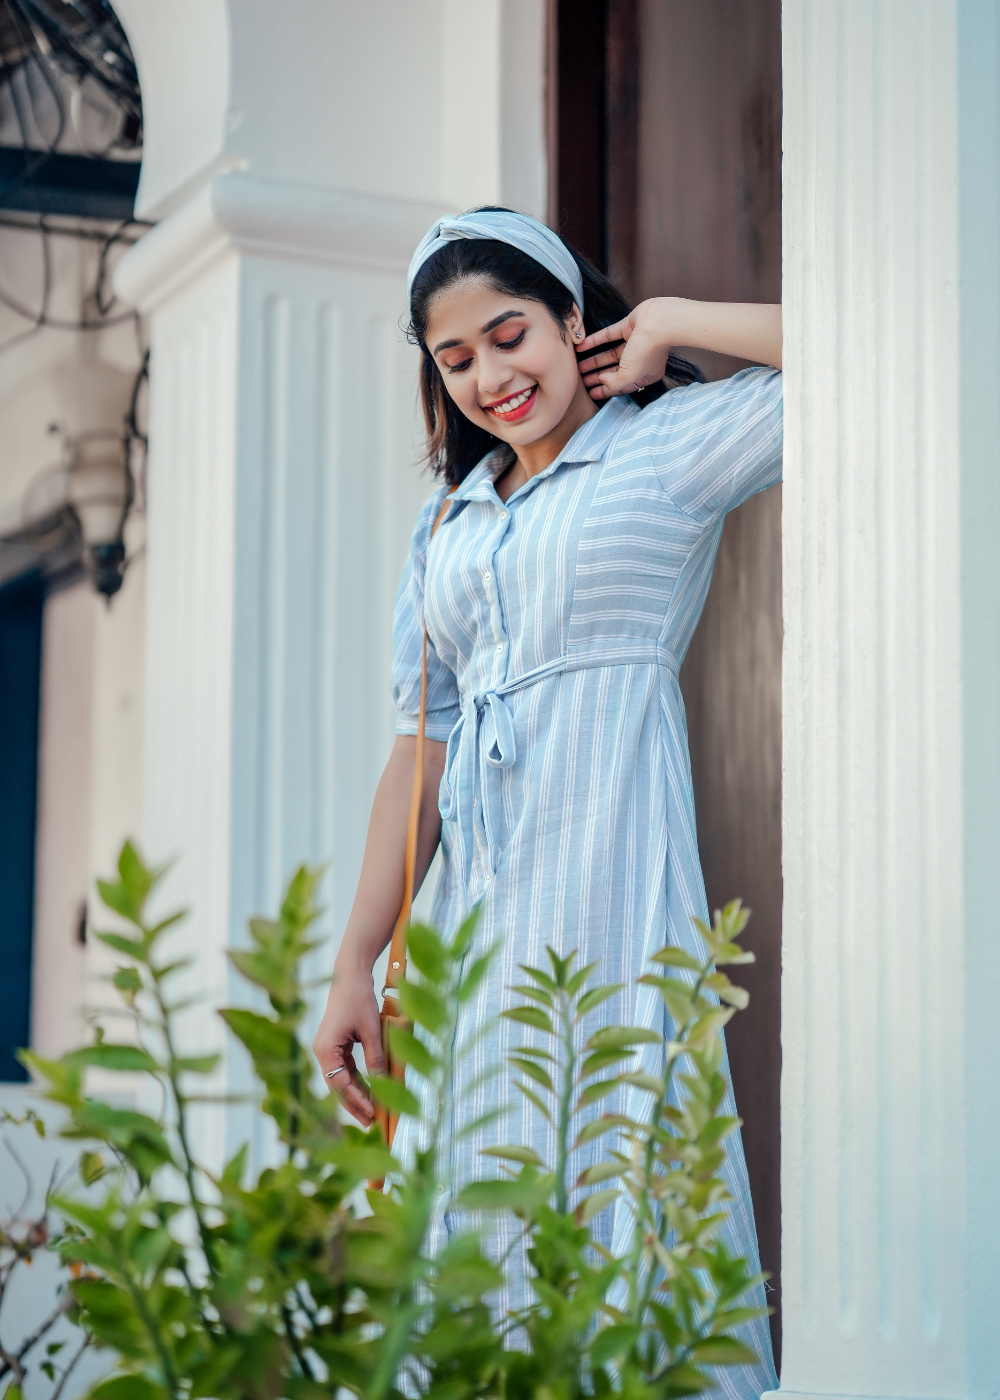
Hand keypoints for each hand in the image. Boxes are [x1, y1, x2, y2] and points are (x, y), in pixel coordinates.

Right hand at [312, 965, 382, 1125]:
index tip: (373, 1113)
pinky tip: (368, 1092)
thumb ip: (375, 1058)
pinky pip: (344, 1069)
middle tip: (371, 1122)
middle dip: (354, 1104)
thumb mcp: (371, 1030)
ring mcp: (327, 1048)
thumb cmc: (359, 999)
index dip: (357, 1100)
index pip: (340, 1084)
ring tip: (371, 1112)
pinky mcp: (334, 1044)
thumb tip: (383, 1085)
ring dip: (355, 1095)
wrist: (350, 975)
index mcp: (325, 1049)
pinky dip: (356, 1081)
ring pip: (340, 1080)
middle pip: (337, 1086)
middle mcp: (321, 1051)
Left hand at [577, 298, 674, 400]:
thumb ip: (614, 383)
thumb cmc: (647, 351)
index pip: (622, 386)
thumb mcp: (629, 376)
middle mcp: (641, 360)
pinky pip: (608, 335)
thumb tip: (602, 380)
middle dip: (598, 377)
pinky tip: (581, 346)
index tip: (592, 394)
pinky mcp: (628, 327)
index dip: (606, 391)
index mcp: (646, 375)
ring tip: (579, 367)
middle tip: (583, 382)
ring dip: (595, 361)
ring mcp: (635, 342)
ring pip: (611, 354)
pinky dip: (594, 341)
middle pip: (615, 371)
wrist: (658, 323)